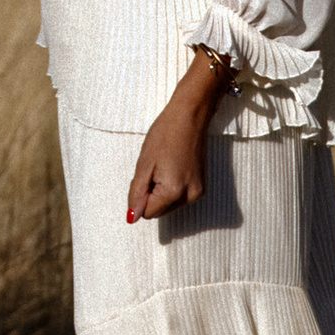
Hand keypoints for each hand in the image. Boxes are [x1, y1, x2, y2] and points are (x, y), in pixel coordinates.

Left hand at [127, 81, 215, 223]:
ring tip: (165, 165)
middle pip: (159, 211)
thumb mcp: (144, 164)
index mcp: (174, 192)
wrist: (190, 117)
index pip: (147, 213)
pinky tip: (174, 167)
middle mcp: (190, 197)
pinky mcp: (202, 188)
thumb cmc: (164, 135)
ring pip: (169, 205)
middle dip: (152, 194)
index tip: (147, 173)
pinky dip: (172, 188)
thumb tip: (132, 218)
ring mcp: (198, 193)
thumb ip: (137, 194)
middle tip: (155, 168)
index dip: (142, 195)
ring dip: (162, 191)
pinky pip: (180, 198)